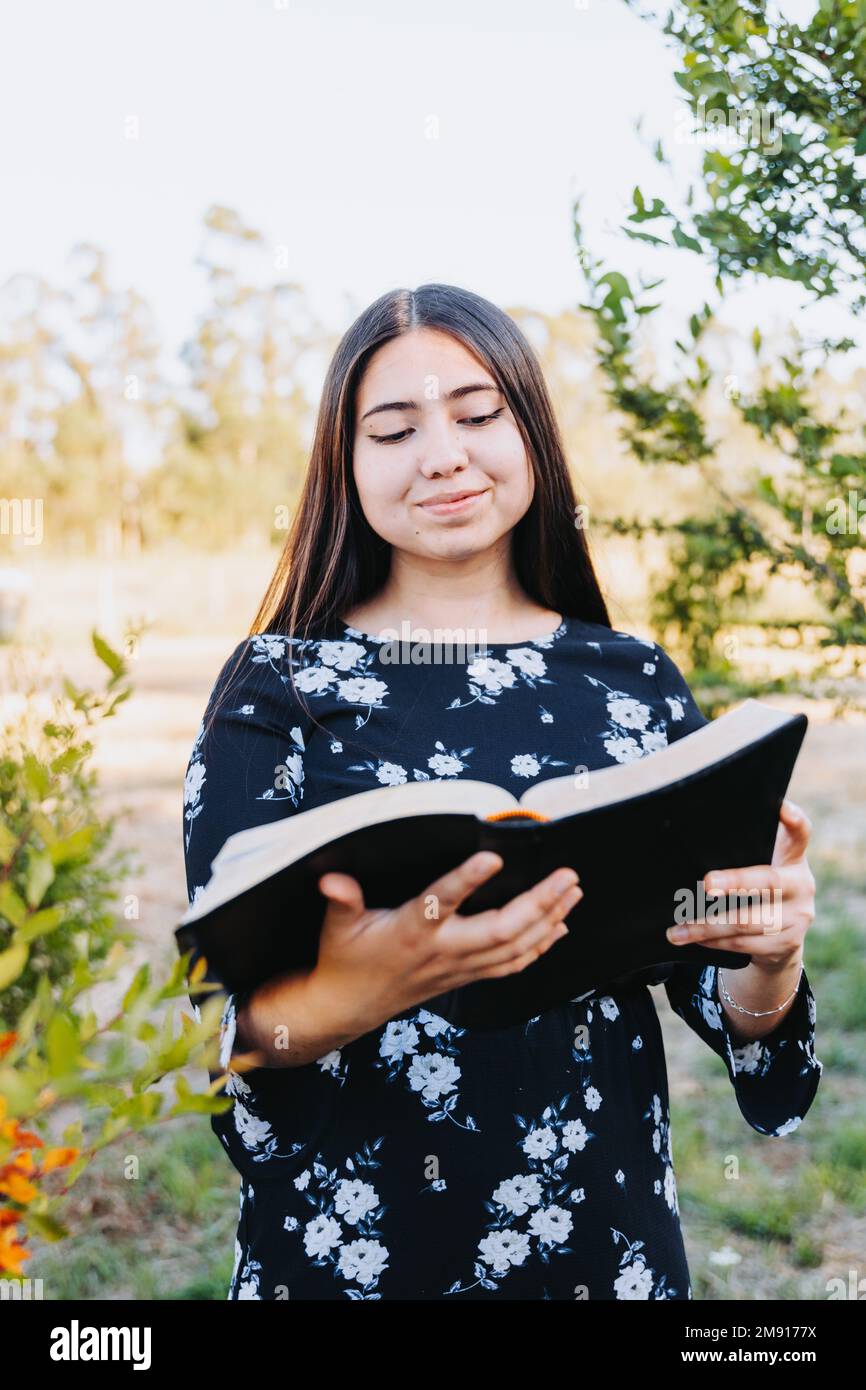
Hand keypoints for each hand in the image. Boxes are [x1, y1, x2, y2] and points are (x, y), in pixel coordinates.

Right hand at [311, 851, 583, 1032]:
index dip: (466, 881)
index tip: (492, 857)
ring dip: (549, 920)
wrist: (350, 1006)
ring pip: (515, 949)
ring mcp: (459, 967)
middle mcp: (442, 951)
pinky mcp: (467, 976)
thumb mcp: (336, 926)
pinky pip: (513, 965)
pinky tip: (560, 927)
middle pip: (500, 931)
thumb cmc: (345, 957)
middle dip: (538, 903)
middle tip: (567, 875)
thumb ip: (340, 900)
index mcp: (411, 931)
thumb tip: (331, 880)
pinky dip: (541, 947)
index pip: (441, 903)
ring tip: (574, 892)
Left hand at [665, 799, 815, 971]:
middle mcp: (801, 884)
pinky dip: (714, 942)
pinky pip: (745, 945)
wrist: (783, 936)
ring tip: (677, 930)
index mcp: (792, 857)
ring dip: (707, 926)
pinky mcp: (788, 943)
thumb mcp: (760, 865)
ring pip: (748, 921)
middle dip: (736, 882)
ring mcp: (798, 916)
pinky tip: (694, 939)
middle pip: (769, 881)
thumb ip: (743, 851)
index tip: (781, 807)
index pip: (800, 832)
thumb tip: (689, 841)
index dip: (793, 820)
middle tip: (706, 883)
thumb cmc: (758, 889)